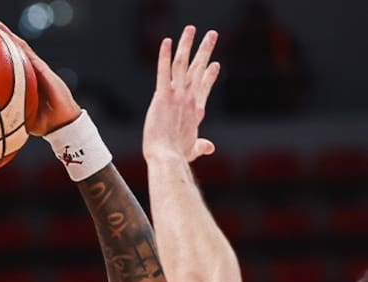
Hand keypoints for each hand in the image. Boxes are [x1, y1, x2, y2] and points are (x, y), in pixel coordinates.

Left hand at [0, 20, 80, 135]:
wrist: (63, 123)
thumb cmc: (45, 124)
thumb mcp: (23, 119)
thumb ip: (10, 118)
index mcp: (26, 85)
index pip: (10, 68)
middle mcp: (32, 75)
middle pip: (15, 54)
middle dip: (2, 41)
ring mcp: (39, 71)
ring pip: (22, 50)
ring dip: (10, 37)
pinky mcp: (45, 71)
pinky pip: (31, 56)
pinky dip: (21, 46)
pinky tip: (12, 38)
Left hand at [143, 26, 219, 162]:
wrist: (167, 157)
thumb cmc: (178, 156)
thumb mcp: (193, 150)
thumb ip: (201, 146)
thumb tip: (210, 147)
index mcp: (196, 111)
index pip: (204, 87)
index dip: (209, 75)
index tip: (215, 64)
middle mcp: (189, 99)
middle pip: (199, 69)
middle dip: (205, 50)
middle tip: (212, 34)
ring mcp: (177, 96)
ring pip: (183, 64)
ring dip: (187, 44)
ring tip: (190, 29)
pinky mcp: (162, 97)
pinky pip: (163, 72)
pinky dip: (164, 56)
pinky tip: (166, 42)